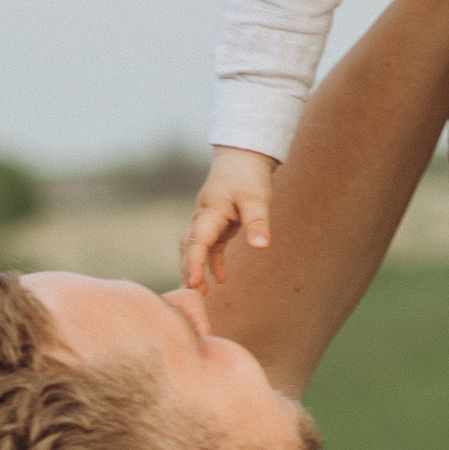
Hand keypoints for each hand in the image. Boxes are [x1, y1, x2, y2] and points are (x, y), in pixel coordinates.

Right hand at [183, 147, 278, 290]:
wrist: (244, 156)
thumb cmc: (248, 175)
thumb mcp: (256, 198)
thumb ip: (257, 222)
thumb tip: (260, 247)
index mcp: (209, 211)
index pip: (197, 240)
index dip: (194, 262)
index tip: (193, 282)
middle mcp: (203, 217)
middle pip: (188, 246)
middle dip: (188, 269)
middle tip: (192, 293)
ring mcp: (208, 220)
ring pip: (194, 248)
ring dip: (195, 268)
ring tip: (199, 292)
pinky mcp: (217, 223)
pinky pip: (210, 246)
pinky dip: (212, 262)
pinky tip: (221, 279)